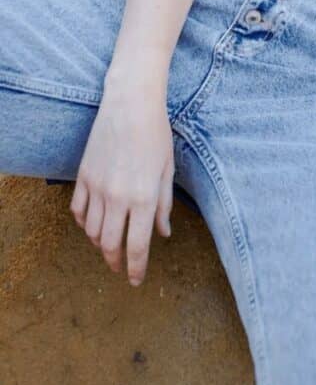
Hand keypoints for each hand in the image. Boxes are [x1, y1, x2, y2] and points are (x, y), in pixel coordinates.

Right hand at [69, 91, 173, 286]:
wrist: (130, 104)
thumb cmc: (156, 134)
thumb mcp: (167, 170)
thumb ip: (164, 205)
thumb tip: (164, 233)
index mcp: (143, 199)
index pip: (136, 247)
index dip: (136, 269)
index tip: (135, 280)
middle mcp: (118, 198)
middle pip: (110, 246)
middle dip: (115, 263)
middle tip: (120, 269)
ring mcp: (97, 188)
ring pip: (92, 232)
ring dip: (101, 244)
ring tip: (110, 245)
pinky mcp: (83, 177)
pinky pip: (78, 211)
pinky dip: (85, 224)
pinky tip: (94, 224)